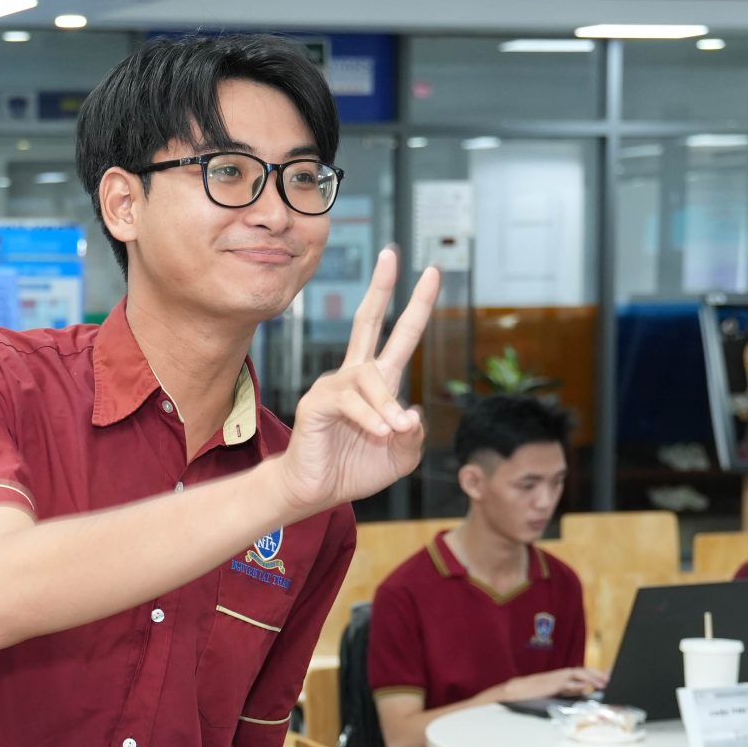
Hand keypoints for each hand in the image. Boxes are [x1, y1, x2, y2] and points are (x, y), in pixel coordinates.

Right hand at [269, 249, 438, 518]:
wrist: (315, 491)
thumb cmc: (353, 470)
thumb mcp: (400, 456)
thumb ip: (414, 436)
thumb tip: (411, 411)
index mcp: (376, 384)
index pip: (397, 335)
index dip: (415, 305)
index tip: (432, 273)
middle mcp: (354, 376)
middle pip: (368, 322)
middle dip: (382, 288)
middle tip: (393, 255)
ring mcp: (333, 386)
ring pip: (372, 379)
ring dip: (388, 407)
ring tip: (392, 432)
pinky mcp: (318, 403)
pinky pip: (351, 402)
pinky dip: (370, 417)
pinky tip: (379, 432)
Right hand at [506, 666, 607, 701]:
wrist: (520, 690)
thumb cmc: (538, 692)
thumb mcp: (558, 691)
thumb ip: (571, 690)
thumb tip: (585, 690)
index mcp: (566, 676)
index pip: (585, 673)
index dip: (598, 673)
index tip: (610, 674)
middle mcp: (565, 674)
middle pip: (586, 671)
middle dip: (599, 674)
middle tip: (613, 677)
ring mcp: (560, 677)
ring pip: (580, 674)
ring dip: (593, 678)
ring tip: (604, 682)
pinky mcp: (555, 683)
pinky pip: (569, 682)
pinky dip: (579, 684)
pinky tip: (587, 686)